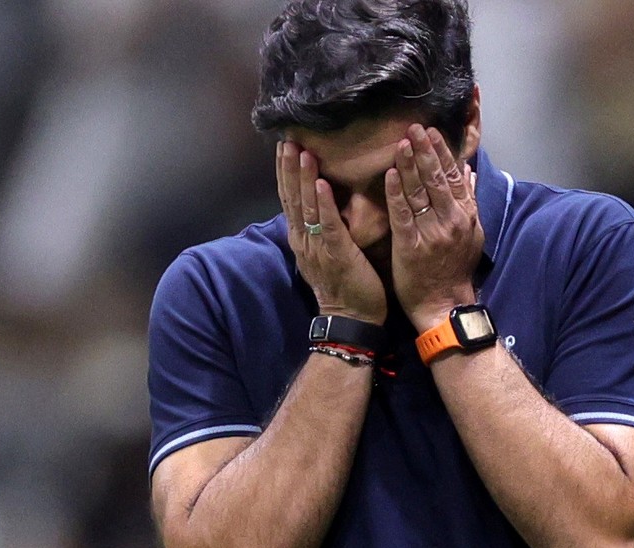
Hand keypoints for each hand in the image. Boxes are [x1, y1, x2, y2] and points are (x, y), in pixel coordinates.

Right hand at [277, 141, 386, 324]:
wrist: (349, 320)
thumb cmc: (344, 287)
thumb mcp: (325, 254)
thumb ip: (321, 231)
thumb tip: (320, 207)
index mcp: (302, 239)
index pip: (289, 199)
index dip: (285, 173)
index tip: (284, 147)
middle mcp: (304, 240)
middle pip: (292, 197)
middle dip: (289, 168)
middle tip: (287, 140)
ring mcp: (318, 247)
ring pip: (306, 206)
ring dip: (303, 178)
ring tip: (301, 152)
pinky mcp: (337, 254)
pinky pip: (327, 225)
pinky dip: (322, 203)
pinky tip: (321, 184)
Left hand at [385, 124, 483, 331]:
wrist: (444, 303)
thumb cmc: (454, 269)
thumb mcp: (472, 234)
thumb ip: (469, 201)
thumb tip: (469, 171)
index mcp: (465, 216)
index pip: (454, 176)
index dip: (443, 152)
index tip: (432, 132)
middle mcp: (451, 220)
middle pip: (437, 178)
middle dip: (425, 150)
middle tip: (415, 127)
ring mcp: (431, 232)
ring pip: (419, 191)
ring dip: (409, 165)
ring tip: (401, 143)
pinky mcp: (410, 245)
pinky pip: (402, 213)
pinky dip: (396, 192)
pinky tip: (389, 174)